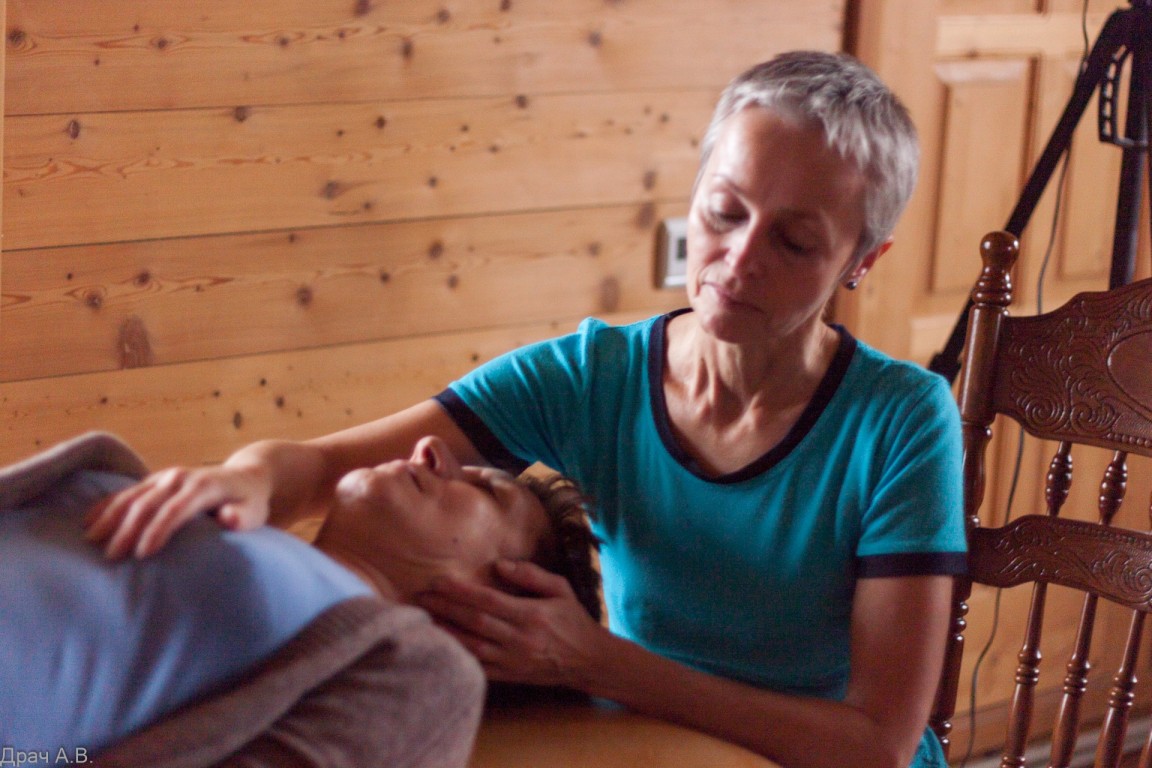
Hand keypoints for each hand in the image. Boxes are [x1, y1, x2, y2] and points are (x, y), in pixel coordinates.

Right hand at [84, 463, 271, 558]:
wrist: (245, 477)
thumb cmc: (249, 502)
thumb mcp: (254, 512)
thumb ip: (242, 517)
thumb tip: (227, 517)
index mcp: (204, 486)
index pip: (176, 509)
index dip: (158, 531)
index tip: (142, 554)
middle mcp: (181, 478)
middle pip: (148, 503)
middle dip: (128, 530)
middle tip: (111, 557)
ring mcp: (165, 477)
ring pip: (132, 496)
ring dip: (110, 517)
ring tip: (92, 540)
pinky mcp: (155, 481)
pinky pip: (126, 492)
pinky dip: (106, 505)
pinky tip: (88, 521)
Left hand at [417, 559, 607, 688]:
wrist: (589, 661)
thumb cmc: (574, 619)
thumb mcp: (561, 588)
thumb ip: (531, 575)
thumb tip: (499, 564)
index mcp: (531, 614)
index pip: (488, 600)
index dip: (460, 591)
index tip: (438, 581)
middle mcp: (519, 638)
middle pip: (474, 621)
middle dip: (445, 608)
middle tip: (420, 597)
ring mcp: (513, 660)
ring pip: (472, 646)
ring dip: (446, 633)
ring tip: (422, 621)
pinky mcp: (511, 676)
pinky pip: (479, 668)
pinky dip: (460, 658)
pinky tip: (442, 648)